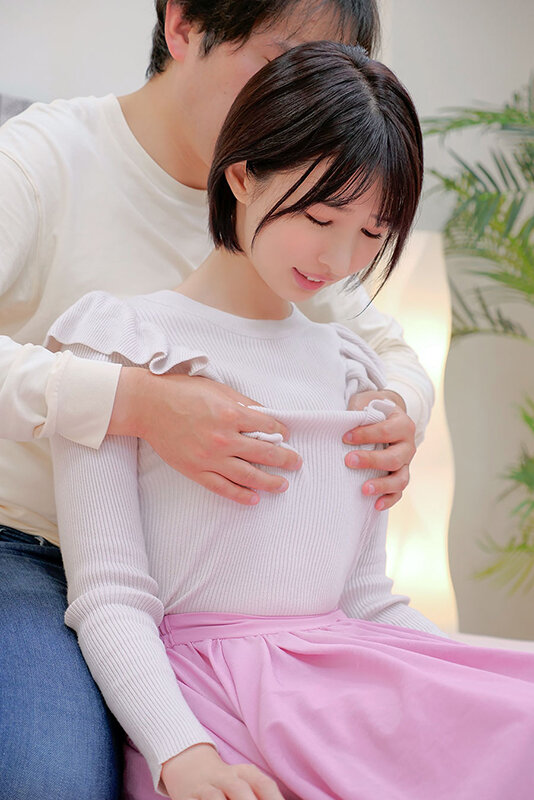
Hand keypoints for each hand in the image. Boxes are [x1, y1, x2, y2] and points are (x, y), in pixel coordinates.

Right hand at [109, 368, 301, 505]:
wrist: (148, 406)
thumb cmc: (182, 392)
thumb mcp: (218, 389)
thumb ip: (244, 403)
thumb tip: (265, 415)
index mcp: (231, 414)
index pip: (268, 427)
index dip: (282, 431)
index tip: (286, 435)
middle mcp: (224, 439)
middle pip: (265, 454)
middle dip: (285, 459)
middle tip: (296, 463)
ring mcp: (210, 458)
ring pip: (248, 476)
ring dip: (270, 482)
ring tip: (282, 485)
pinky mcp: (196, 471)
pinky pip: (223, 488)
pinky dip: (241, 495)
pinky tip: (255, 499)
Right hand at [162, 743, 284, 799]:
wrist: (190, 768)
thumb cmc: (227, 783)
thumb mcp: (245, 783)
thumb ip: (264, 794)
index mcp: (245, 773)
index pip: (264, 784)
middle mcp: (225, 778)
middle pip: (240, 790)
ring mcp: (205, 788)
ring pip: (215, 798)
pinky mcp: (187, 798)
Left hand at [344, 390, 414, 510]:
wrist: (386, 416)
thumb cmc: (372, 410)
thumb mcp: (366, 403)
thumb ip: (358, 411)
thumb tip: (341, 422)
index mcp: (402, 424)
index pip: (386, 431)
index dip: (365, 435)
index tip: (344, 437)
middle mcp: (408, 445)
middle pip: (394, 458)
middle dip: (371, 461)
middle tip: (348, 461)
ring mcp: (406, 463)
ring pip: (401, 479)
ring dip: (382, 485)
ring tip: (363, 489)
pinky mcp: (401, 476)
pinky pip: (399, 492)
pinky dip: (389, 499)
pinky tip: (375, 505)